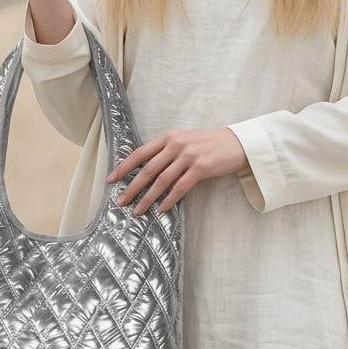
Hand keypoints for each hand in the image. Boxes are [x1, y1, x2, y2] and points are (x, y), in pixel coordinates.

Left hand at [107, 129, 248, 214]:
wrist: (236, 143)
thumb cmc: (208, 144)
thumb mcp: (184, 141)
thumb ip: (166, 152)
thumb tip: (145, 170)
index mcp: (169, 137)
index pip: (140, 153)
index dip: (124, 167)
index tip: (111, 180)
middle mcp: (176, 145)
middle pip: (147, 169)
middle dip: (132, 187)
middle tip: (120, 202)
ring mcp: (189, 156)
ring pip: (162, 180)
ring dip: (148, 198)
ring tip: (138, 211)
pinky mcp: (201, 168)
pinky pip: (180, 187)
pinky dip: (169, 200)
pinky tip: (162, 209)